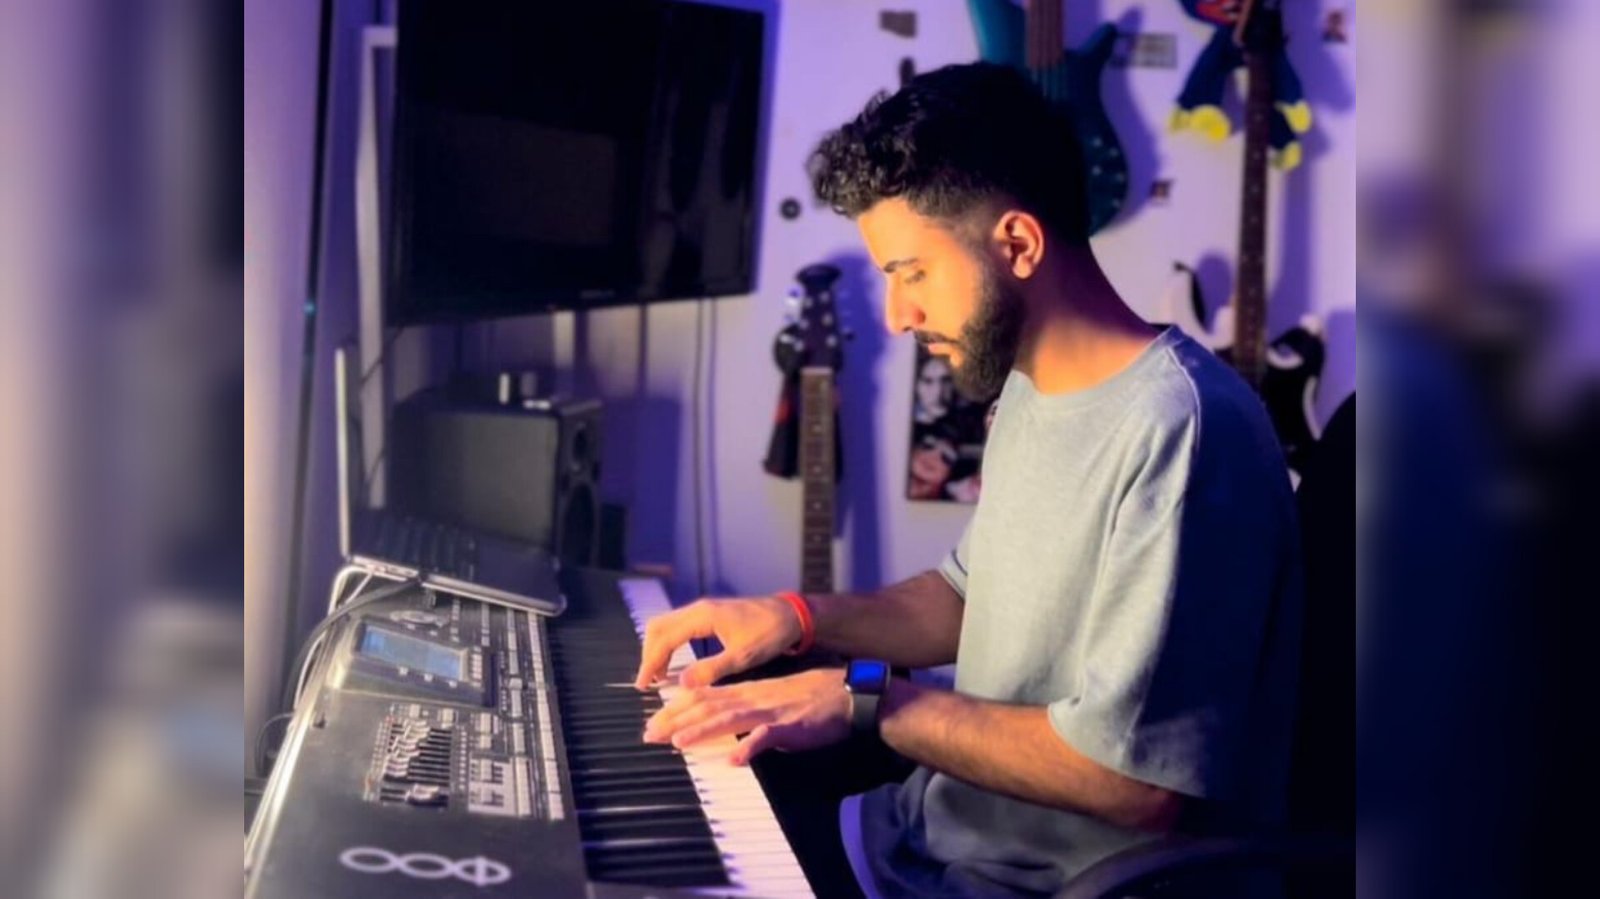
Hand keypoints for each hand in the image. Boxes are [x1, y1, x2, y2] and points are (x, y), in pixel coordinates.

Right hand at [633, 595, 803, 689]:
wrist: (792, 614)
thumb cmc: (770, 634)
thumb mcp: (742, 657)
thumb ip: (711, 670)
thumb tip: (681, 683)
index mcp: (702, 616)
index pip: (664, 639)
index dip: (650, 663)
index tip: (642, 685)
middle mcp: (698, 608)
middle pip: (658, 627)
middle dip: (648, 654)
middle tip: (646, 682)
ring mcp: (703, 609)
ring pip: (667, 624)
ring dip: (658, 647)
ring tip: (657, 675)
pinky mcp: (710, 613)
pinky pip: (679, 625)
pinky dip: (669, 642)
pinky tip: (674, 661)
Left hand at [641, 668, 850, 765]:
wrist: (843, 693)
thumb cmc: (807, 698)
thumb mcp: (768, 698)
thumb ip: (743, 709)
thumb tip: (718, 720)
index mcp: (745, 692)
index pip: (703, 698)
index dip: (675, 709)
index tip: (652, 721)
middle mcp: (751, 698)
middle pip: (707, 707)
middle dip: (676, 720)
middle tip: (649, 733)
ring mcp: (769, 712)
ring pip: (730, 719)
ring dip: (703, 731)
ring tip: (679, 741)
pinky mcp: (789, 726)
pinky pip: (767, 737)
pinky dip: (750, 746)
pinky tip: (735, 759)